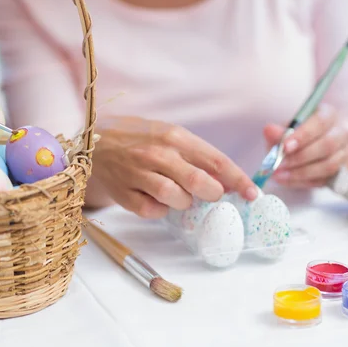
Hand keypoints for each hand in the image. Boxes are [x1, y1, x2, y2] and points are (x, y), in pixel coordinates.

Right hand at [92, 116, 258, 218]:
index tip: (253, 194)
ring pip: (176, 199)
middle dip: (212, 194)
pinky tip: (155, 199)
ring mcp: (138, 174)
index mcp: (173, 136)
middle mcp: (156, 154)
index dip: (238, 180)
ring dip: (184, 203)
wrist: (94, 142)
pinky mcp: (124, 194)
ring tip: (178, 195)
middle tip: (211, 195)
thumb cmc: (138, 139)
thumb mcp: (168, 135)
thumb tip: (226, 180)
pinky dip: (160, 210)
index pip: (215, 161)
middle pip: (198, 182)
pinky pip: (152, 211)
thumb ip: (196, 155)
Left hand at [264, 104, 347, 187]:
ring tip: (279, 174)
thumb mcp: (284, 131)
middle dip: (301, 156)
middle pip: (328, 145)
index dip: (303, 135)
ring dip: (301, 172)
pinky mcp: (338, 172)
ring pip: (328, 165)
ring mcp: (342, 153)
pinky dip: (302, 181)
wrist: (309, 151)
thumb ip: (278, 132)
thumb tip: (269, 130)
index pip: (320, 122)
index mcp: (327, 115)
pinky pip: (323, 179)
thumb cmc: (296, 136)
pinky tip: (285, 179)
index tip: (285, 146)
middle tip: (280, 163)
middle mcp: (339, 133)